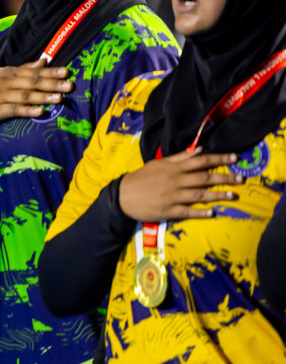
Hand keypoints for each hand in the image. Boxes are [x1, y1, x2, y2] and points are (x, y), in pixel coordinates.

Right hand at [0, 62, 73, 141]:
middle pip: (32, 82)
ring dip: (44, 97)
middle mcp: (5, 82)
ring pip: (25, 95)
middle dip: (52, 83)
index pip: (33, 71)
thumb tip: (44, 61)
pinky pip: (14, 110)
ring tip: (60, 98)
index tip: (67, 72)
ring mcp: (0, 96)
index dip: (50, 72)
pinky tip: (40, 112)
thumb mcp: (0, 75)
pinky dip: (28, 110)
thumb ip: (23, 69)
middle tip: (70, 85)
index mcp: (7, 73)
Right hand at [117, 149, 237, 221]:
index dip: (218, 159)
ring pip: (199, 195)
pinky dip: (200, 213)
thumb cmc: (141, 178)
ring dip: (217, 195)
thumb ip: (179, 157)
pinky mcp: (168, 210)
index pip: (200, 161)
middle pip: (204, 178)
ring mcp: (172, 196)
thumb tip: (199, 150)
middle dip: (224, 178)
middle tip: (241, 179)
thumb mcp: (158, 163)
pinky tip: (212, 213)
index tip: (234, 158)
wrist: (122, 195)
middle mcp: (175, 181)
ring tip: (232, 196)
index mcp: (173, 168)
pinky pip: (188, 212)